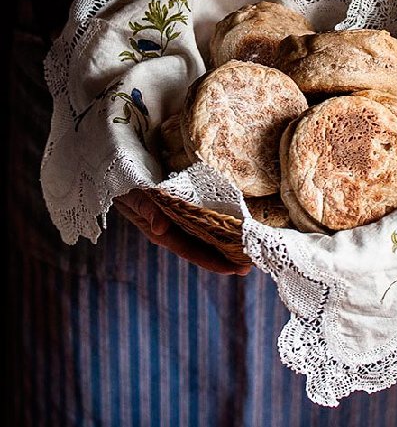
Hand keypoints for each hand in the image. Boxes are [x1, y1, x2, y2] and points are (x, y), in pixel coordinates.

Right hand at [114, 190, 250, 275]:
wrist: (116, 157)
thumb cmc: (123, 178)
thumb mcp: (132, 193)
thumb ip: (146, 209)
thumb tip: (159, 229)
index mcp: (160, 230)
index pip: (190, 251)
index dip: (212, 261)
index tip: (235, 269)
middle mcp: (170, 226)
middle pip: (201, 246)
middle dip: (224, 256)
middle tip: (250, 263)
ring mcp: (177, 215)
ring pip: (204, 233)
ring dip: (224, 241)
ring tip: (247, 246)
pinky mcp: (182, 202)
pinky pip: (203, 216)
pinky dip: (218, 221)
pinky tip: (234, 222)